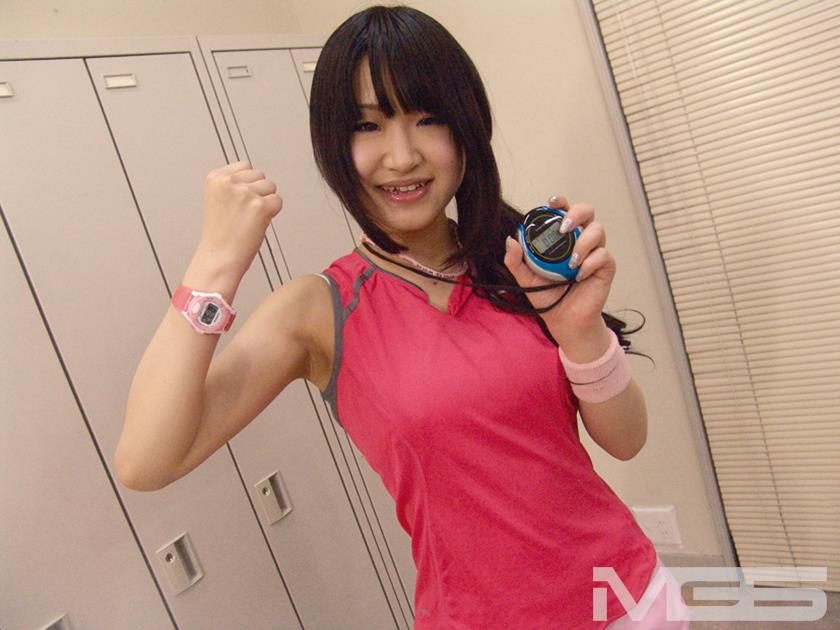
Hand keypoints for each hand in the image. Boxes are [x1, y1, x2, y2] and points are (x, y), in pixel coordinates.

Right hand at [195, 160, 282, 275]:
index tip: (239, 200)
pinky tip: (258, 223)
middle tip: (245, 212)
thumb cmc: (220, 234)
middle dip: (258, 192)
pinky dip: (273, 213)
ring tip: (250, 218)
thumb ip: (232, 183)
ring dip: (265, 202)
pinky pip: (278, 201)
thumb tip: (255, 176)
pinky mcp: (260, 206)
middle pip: (260, 175)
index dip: (247, 184)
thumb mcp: (217, 199)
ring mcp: (245, 193)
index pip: (245, 166)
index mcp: (215, 178)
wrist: (219, 257)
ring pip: (271, 187)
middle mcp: (229, 183)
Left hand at [503, 194, 614, 344]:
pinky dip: (590, 263)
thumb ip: (515, 260)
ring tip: (571, 262)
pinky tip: (579, 276)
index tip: (552, 202)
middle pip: (587, 211)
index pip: (564, 211)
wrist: (563, 320)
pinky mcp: (606, 267)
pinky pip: (604, 255)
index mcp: (561, 238)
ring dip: (584, 242)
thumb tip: (511, 240)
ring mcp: (595, 252)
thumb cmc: (547, 296)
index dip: (561, 202)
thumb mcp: (525, 278)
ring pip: (598, 230)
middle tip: (564, 228)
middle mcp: (580, 239)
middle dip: (577, 213)